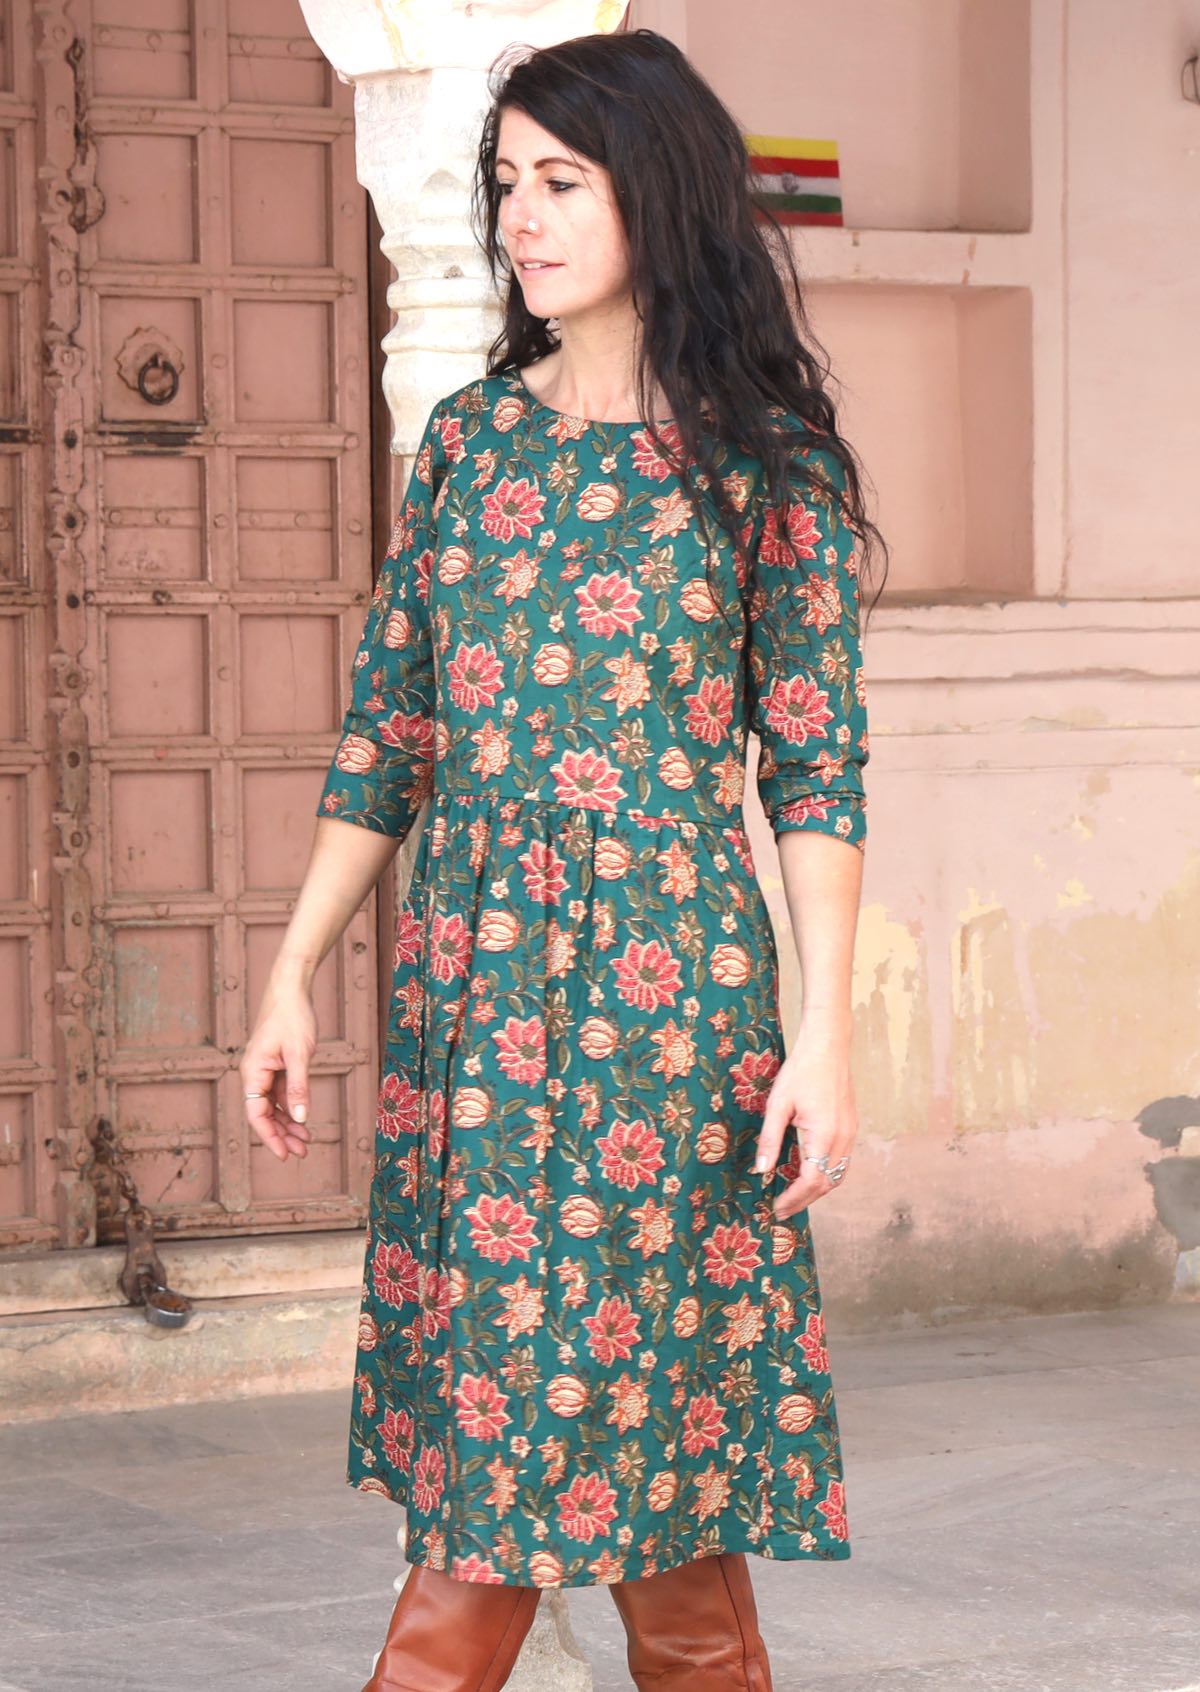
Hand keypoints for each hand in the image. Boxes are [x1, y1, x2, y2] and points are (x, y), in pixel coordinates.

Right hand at [239, 977, 317, 1161]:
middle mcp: (254, 1073)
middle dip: (282, 1134)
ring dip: (289, 1122)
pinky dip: (292, 1106)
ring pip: (273, 1105)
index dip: (270, 1137)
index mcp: (253, 1072)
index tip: (285, 1155)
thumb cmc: (293, 1016)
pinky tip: (303, 1119)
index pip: (257, 1114)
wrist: (291, 988)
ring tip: (307, 1140)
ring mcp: (265, 1069)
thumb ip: (299, 1087)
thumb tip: (300, 1118)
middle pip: (264, 1113)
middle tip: (303, 1152)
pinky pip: (281, 1093)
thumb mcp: (300, 1054)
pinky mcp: (276, 1064)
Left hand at [752, 1020, 856, 1219]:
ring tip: (794, 1195)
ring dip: (817, 1188)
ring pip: (838, 1174)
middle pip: (827, 1183)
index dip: (794, 1199)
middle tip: (783, 1209)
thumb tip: (761, 1171)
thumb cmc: (801, 1071)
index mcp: (824, 1135)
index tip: (778, 1209)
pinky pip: (842, 1160)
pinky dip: (826, 1173)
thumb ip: (770, 1139)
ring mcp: (850, 1133)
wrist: (828, 1046)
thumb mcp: (778, 1104)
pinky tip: (809, 1171)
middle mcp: (843, 1138)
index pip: (811, 1181)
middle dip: (805, 1200)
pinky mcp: (851, 1126)